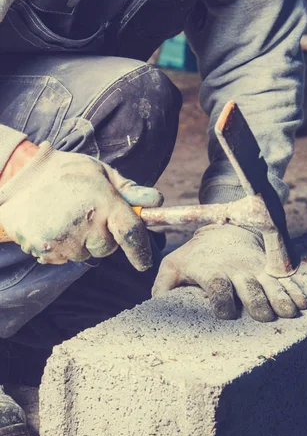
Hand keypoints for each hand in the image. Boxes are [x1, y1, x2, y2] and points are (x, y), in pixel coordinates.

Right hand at [0, 142, 162, 268]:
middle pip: (107, 249)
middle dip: (103, 238)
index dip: (140, 252)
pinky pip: (63, 258)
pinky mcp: (44, 248)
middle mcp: (86, 224)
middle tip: (88, 216)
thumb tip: (157, 201)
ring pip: (84, 255)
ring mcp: (63, 239)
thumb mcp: (102, 173)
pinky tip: (54, 226)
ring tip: (67, 218)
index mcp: (105, 203)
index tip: (144, 263)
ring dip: (81, 243)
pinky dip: (61, 248)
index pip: (131, 235)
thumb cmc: (68, 172)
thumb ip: (130, 191)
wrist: (21, 176)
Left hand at [153, 224, 306, 320]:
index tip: (225, 314)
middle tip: (264, 317)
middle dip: (257, 301)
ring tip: (291, 313)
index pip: (217, 286)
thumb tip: (156, 306)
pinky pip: (286, 280)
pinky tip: (304, 303)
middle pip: (249, 287)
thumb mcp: (174, 265)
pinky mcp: (271, 269)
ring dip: (281, 298)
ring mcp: (257, 269)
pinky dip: (296, 290)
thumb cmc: (195, 257)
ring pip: (271, 284)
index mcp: (212, 271)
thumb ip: (163, 285)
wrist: (224, 230)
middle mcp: (237, 270)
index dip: (221, 299)